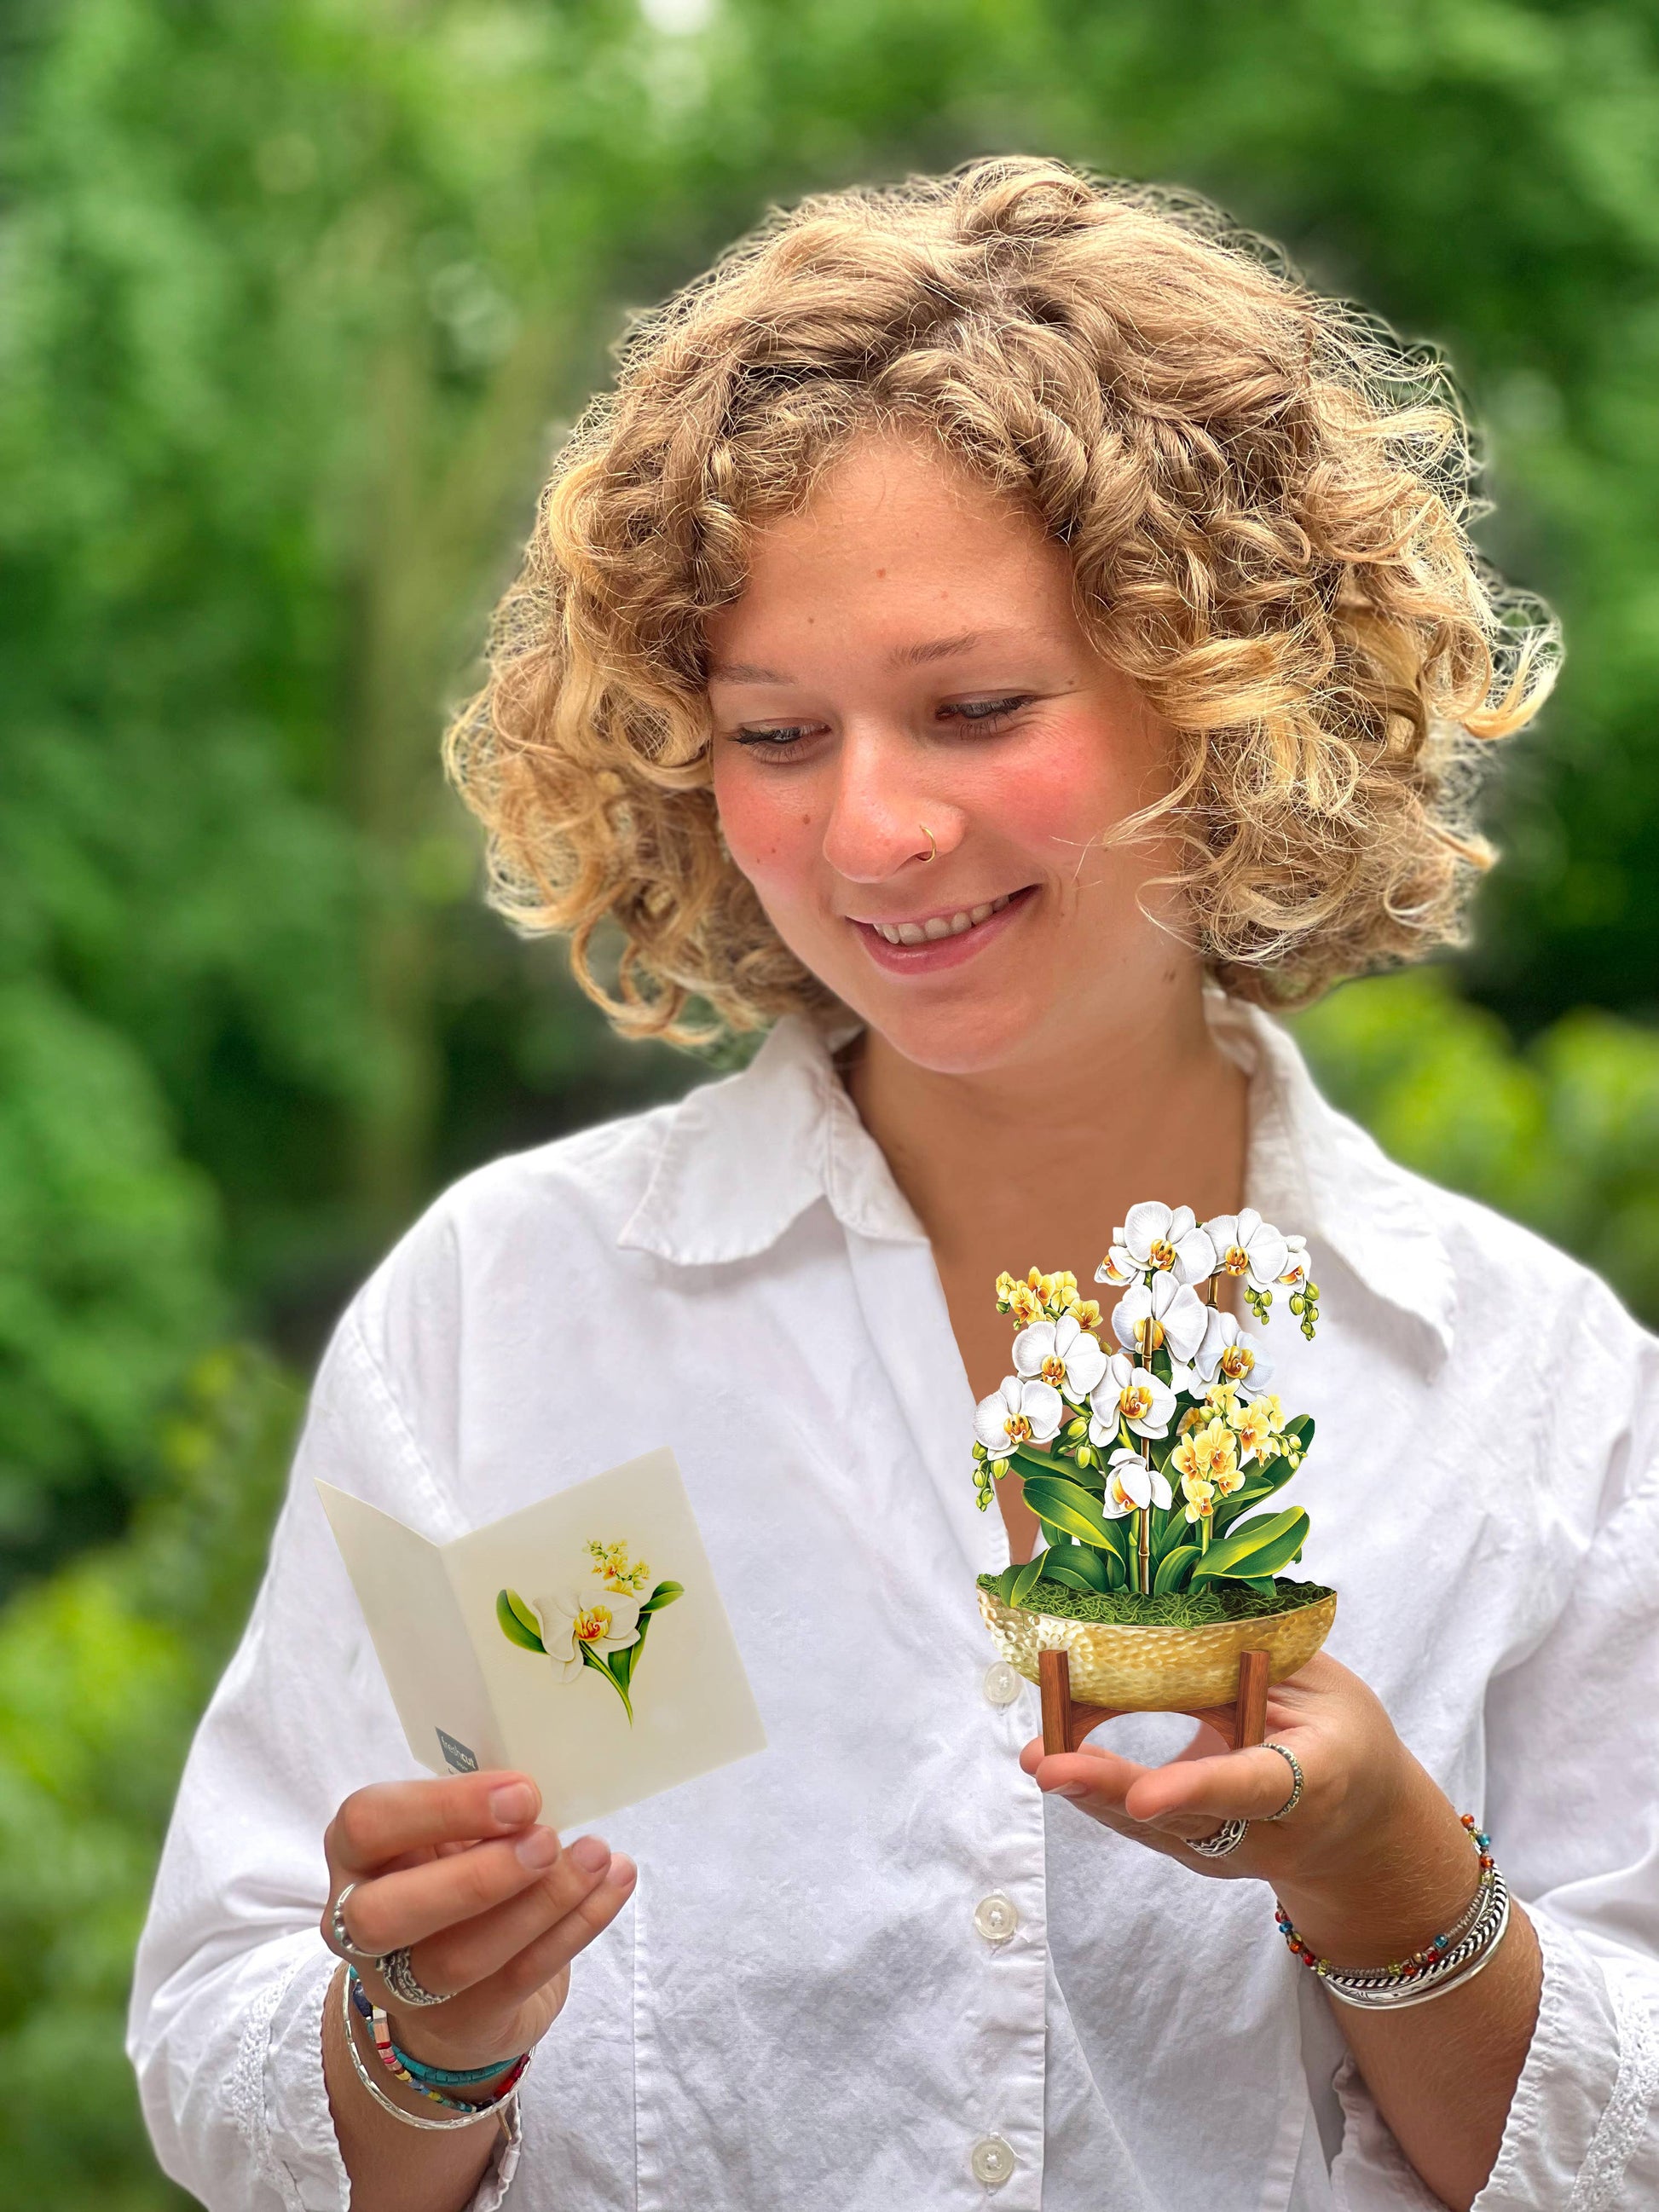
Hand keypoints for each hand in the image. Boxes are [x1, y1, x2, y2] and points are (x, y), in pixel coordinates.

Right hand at [321, 1769, 635, 2073]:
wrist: (455, 1989)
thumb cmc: (455, 1874)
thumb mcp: (451, 1832)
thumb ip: (479, 1811)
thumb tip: (539, 1789)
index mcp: (357, 1854)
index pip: (368, 1825)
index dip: (442, 1808)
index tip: (522, 1793)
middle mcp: (359, 1926)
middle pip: (386, 1914)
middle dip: (476, 1877)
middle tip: (548, 1840)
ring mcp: (403, 1986)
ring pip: (459, 1958)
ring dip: (540, 1903)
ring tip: (596, 1857)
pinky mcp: (462, 2021)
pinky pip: (519, 1978)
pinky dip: (576, 1928)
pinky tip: (614, 1884)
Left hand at [1020, 1653, 1481, 1962]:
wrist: (1364, 1828)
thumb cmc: (1342, 1735)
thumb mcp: (1317, 1687)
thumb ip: (1252, 1666)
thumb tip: (1174, 1622)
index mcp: (1314, 1781)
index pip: (1252, 1786)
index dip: (1197, 1787)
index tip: (1145, 1795)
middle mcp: (1271, 1832)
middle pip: (1187, 1818)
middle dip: (1114, 1793)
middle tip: (1049, 1768)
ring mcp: (1234, 1853)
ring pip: (1156, 1828)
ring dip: (1093, 1791)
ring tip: (1039, 1757)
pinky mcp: (1202, 1856)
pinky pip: (1147, 1826)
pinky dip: (1102, 1793)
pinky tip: (1059, 1761)